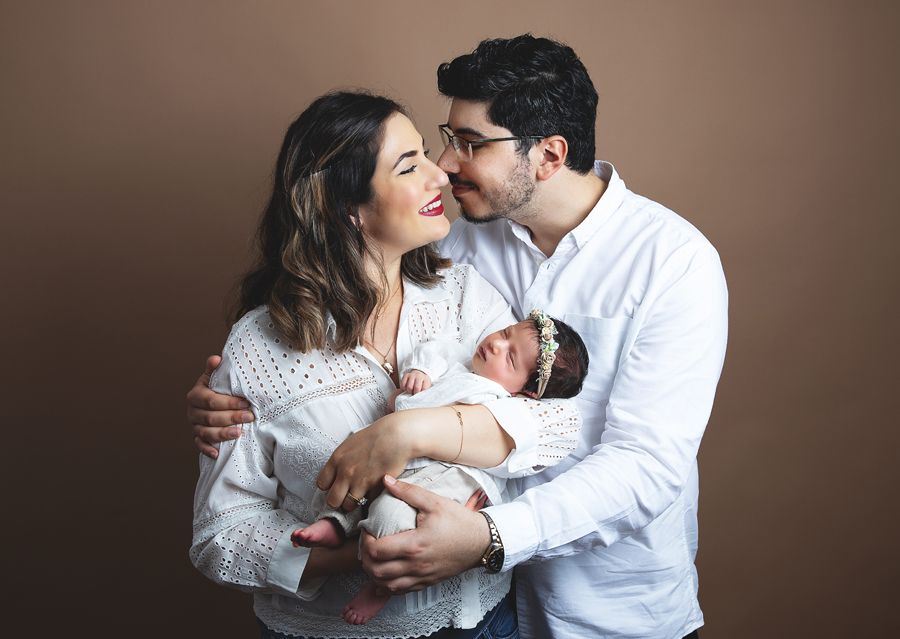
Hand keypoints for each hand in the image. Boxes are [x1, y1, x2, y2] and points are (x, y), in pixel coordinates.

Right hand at [187, 355, 253, 458]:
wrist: (212, 400)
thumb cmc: (217, 388)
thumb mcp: (216, 377)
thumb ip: (215, 369)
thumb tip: (216, 358)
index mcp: (195, 395)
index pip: (211, 400)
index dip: (229, 402)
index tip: (246, 402)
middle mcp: (192, 411)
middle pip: (210, 417)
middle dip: (231, 417)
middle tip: (249, 417)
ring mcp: (194, 425)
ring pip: (206, 432)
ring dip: (223, 434)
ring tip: (239, 433)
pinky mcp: (197, 437)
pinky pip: (199, 445)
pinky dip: (207, 450)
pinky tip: (218, 453)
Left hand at [316, 414, 413, 511]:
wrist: (396, 436)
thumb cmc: (375, 437)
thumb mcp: (350, 444)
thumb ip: (340, 460)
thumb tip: (336, 474)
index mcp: (337, 459)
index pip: (322, 484)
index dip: (328, 487)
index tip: (335, 487)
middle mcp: (345, 472)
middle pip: (332, 500)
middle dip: (338, 501)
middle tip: (345, 497)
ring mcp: (360, 481)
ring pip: (348, 505)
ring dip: (353, 503)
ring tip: (359, 497)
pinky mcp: (375, 488)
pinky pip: (367, 501)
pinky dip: (369, 499)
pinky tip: (372, 491)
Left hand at [359, 475, 490, 593]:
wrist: (482, 542)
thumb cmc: (459, 521)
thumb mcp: (435, 502)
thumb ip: (408, 491)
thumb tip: (386, 481)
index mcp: (415, 545)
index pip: (376, 550)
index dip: (365, 540)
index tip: (367, 529)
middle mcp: (415, 565)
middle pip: (376, 571)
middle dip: (364, 558)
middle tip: (366, 543)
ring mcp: (421, 576)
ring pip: (385, 585)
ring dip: (373, 573)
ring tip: (373, 558)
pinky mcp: (427, 582)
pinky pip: (399, 591)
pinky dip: (386, 585)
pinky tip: (385, 575)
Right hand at [400, 369, 431, 394]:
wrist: (419, 375)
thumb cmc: (423, 383)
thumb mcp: (427, 386)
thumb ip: (425, 392)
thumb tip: (421, 399)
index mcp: (426, 379)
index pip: (424, 388)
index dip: (421, 394)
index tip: (420, 396)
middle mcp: (419, 376)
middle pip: (417, 387)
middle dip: (415, 393)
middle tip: (415, 394)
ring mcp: (412, 375)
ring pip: (409, 387)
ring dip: (409, 391)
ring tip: (411, 391)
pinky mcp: (406, 375)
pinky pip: (403, 384)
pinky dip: (404, 388)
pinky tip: (406, 388)